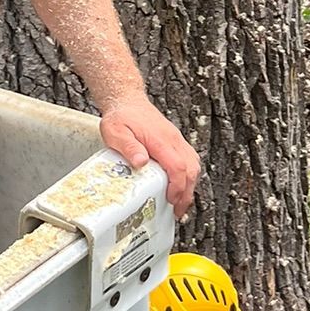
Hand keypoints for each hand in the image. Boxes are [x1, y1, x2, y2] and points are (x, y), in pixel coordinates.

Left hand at [99, 93, 199, 212]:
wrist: (127, 100)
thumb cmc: (121, 116)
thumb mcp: (116, 131)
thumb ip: (128, 147)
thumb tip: (141, 162)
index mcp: (160, 139)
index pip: (177, 166)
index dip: (177, 186)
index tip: (171, 200)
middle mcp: (173, 139)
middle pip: (191, 168)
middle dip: (187, 192)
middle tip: (178, 210)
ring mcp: (176, 140)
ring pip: (194, 164)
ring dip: (189, 185)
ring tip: (179, 202)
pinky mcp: (175, 141)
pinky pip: (189, 159)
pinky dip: (188, 175)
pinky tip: (179, 186)